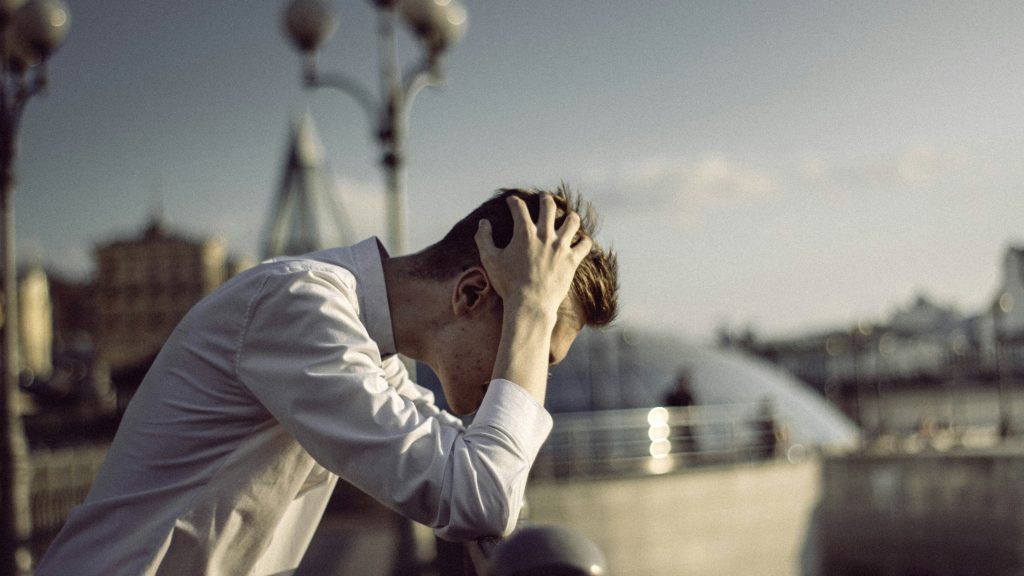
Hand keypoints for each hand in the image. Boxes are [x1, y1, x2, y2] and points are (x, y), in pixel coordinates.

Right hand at [474, 194, 592, 317]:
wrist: (530, 305)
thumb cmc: (508, 284)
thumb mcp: (490, 260)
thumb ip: (484, 238)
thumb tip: (483, 222)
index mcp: (524, 233)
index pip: (519, 208)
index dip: (514, 201)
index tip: (512, 200)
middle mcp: (544, 235)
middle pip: (548, 207)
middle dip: (545, 199)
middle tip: (544, 197)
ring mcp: (560, 247)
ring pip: (572, 221)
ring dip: (570, 216)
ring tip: (569, 216)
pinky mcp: (572, 260)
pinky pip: (585, 244)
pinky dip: (584, 241)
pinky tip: (582, 240)